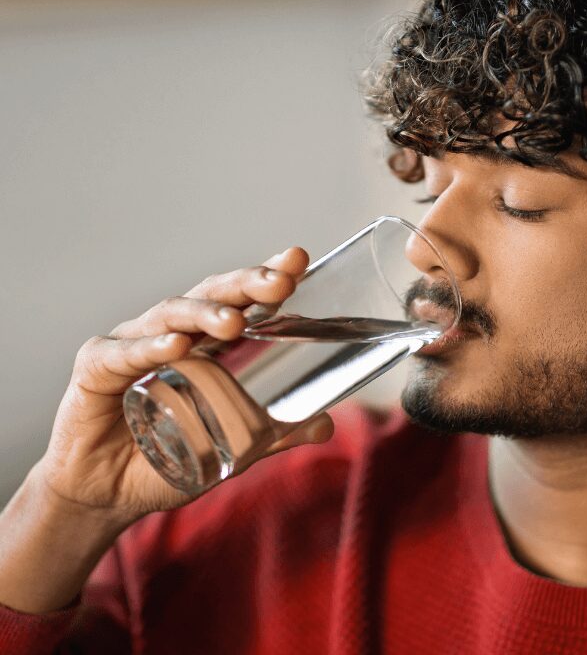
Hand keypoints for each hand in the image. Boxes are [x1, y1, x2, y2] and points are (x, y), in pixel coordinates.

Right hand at [34, 247, 333, 524]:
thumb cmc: (168, 456)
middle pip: (212, 295)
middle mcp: (174, 331)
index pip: (241, 299)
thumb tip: (325, 425)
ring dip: (204, 313)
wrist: (106, 494)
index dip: (267, 276)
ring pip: (171, 314)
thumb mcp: (230, 448)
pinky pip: (124, 353)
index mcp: (207, 341)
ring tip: (234, 322)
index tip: (297, 258)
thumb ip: (273, 434)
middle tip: (279, 282)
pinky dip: (149, 347)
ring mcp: (134, 344)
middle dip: (246, 284)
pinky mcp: (96, 368)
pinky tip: (174, 347)